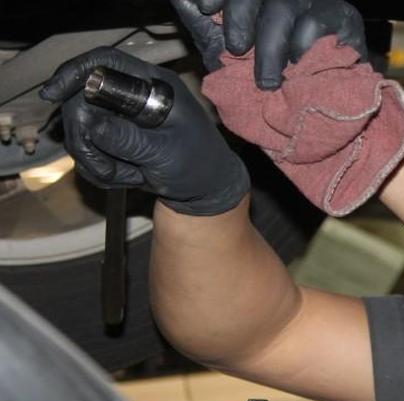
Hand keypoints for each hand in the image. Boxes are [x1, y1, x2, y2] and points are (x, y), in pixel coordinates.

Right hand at [39, 47, 249, 215]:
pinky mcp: (112, 136)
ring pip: (80, 129)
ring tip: (130, 176)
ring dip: (96, 160)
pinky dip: (101, 170)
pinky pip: (86, 150)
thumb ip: (130, 140)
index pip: (105, 62)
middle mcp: (133, 95)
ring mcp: (120, 116)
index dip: (74, 72)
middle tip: (105, 168)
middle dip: (86, 138)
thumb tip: (91, 124)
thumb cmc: (199, 166)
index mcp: (155, 86)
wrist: (206, 189)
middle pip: (81, 99)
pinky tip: (129, 177)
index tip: (52, 94)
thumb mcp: (168, 154)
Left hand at [172, 0, 367, 88]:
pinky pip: (316, 21)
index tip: (205, 8)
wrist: (311, 123)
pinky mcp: (344, 19)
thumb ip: (202, 25)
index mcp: (258, 1)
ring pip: (286, 5)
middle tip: (236, 48)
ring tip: (267, 80)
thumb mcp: (223, 56)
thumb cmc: (265, 88)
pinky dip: (301, 45)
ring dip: (270, 44)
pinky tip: (298, 66)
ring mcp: (317, 3)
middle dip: (241, 14)